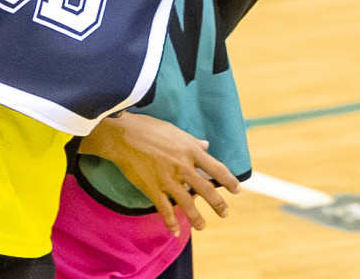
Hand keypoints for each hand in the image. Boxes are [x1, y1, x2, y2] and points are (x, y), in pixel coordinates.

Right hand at [79, 112, 239, 233]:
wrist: (123, 136)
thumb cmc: (148, 129)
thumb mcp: (174, 131)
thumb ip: (192, 141)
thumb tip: (206, 145)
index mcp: (190, 150)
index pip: (217, 168)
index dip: (229, 181)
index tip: (237, 190)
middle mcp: (183, 166)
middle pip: (206, 189)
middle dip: (218, 204)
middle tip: (224, 213)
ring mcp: (168, 179)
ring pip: (188, 203)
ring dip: (197, 218)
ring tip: (202, 226)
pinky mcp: (153, 188)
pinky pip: (165, 209)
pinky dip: (171, 222)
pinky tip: (176, 231)